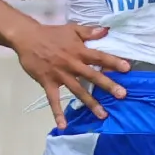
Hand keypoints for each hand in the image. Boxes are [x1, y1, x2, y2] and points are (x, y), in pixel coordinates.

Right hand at [9, 22, 130, 127]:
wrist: (27, 38)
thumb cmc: (51, 33)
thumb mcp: (72, 29)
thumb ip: (89, 32)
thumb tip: (106, 31)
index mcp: (79, 51)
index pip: (99, 56)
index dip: (113, 62)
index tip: (127, 68)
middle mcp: (72, 64)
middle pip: (93, 76)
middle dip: (108, 85)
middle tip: (122, 95)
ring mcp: (60, 75)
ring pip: (78, 90)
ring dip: (91, 103)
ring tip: (103, 115)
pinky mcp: (48, 83)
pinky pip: (53, 100)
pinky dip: (58, 113)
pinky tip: (63, 125)